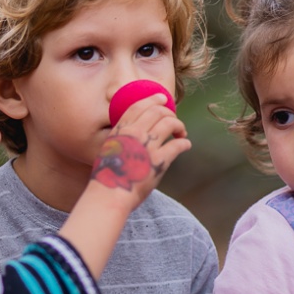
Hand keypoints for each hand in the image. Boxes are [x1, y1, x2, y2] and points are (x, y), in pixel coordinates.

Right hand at [90, 92, 189, 209]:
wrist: (109, 195)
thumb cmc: (107, 177)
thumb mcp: (108, 151)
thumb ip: (121, 139)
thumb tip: (131, 136)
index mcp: (121, 130)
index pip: (138, 106)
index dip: (153, 99)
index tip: (163, 98)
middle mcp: (135, 133)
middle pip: (158, 111)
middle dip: (170, 113)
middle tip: (174, 121)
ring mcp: (148, 146)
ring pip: (170, 123)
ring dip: (179, 126)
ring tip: (181, 133)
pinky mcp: (160, 161)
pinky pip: (178, 145)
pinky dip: (184, 143)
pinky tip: (186, 145)